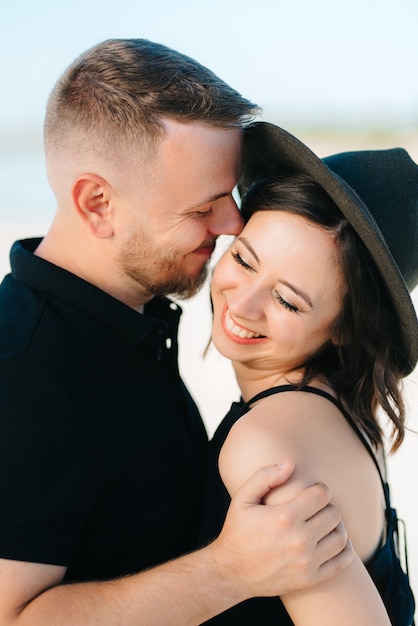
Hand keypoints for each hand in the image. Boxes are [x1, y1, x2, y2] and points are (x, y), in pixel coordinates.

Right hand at [209, 461, 352, 601]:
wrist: (231, 572)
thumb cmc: (237, 530)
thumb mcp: (243, 498)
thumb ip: (265, 476)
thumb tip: (290, 463)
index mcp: (285, 517)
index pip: (322, 495)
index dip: (320, 489)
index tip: (312, 492)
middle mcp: (299, 540)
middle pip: (334, 514)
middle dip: (327, 506)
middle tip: (317, 508)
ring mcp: (306, 562)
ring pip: (341, 537)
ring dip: (336, 526)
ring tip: (323, 523)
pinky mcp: (310, 579)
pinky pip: (342, 562)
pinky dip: (344, 550)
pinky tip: (331, 542)